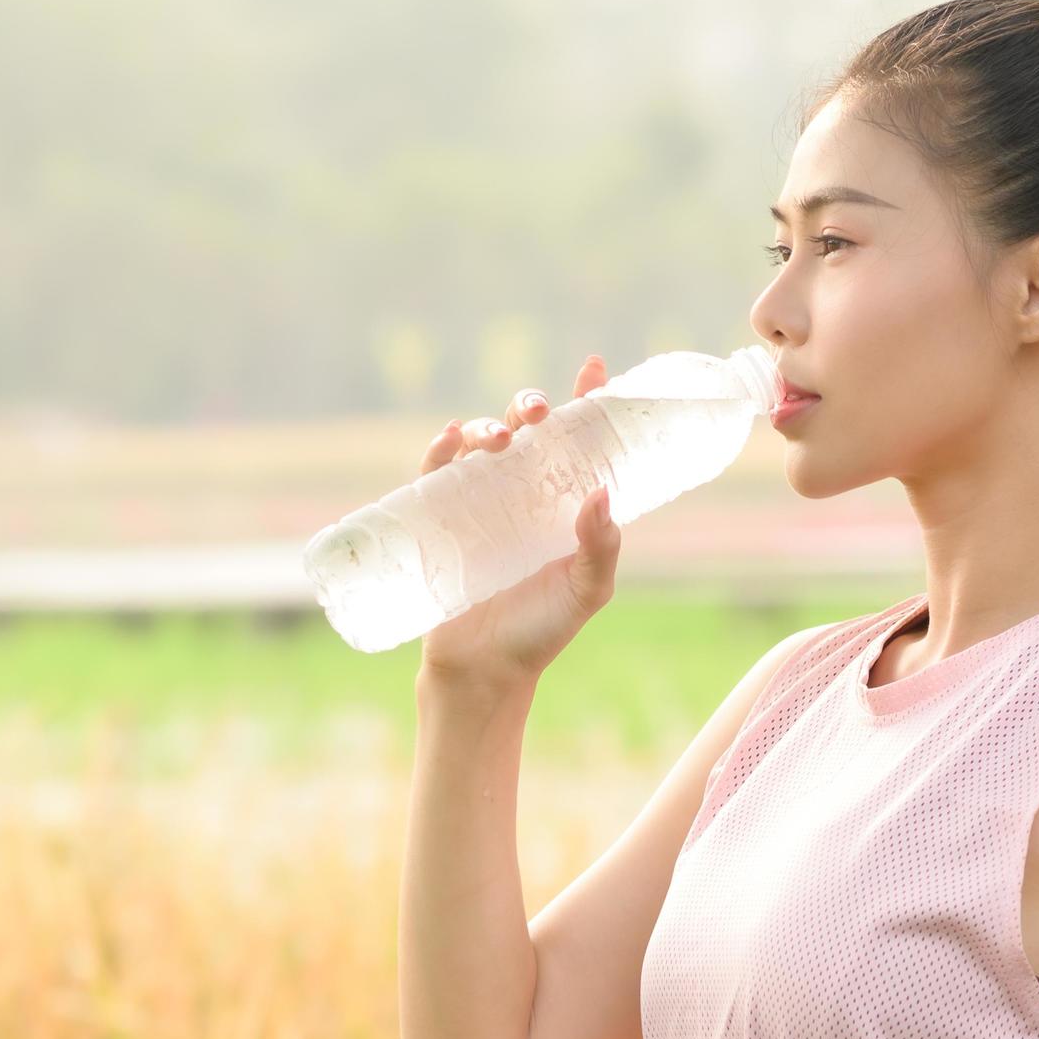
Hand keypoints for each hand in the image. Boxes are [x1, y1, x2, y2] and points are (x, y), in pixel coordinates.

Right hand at [417, 354, 618, 689]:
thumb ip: (601, 547)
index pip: (577, 441)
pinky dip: (442, 449)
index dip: (586, 400)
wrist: (484, 671)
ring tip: (501, 440)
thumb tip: (600, 494)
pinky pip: (436, 472)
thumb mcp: (586, 592)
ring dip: (489, 427)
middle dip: (530, 406)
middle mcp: (522, 494)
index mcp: (563, 503)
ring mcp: (479, 503)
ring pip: (482, 444)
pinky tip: (451, 439)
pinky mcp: (441, 519)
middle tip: (539, 412)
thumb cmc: (541, 632)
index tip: (593, 367)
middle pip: (527, 431)